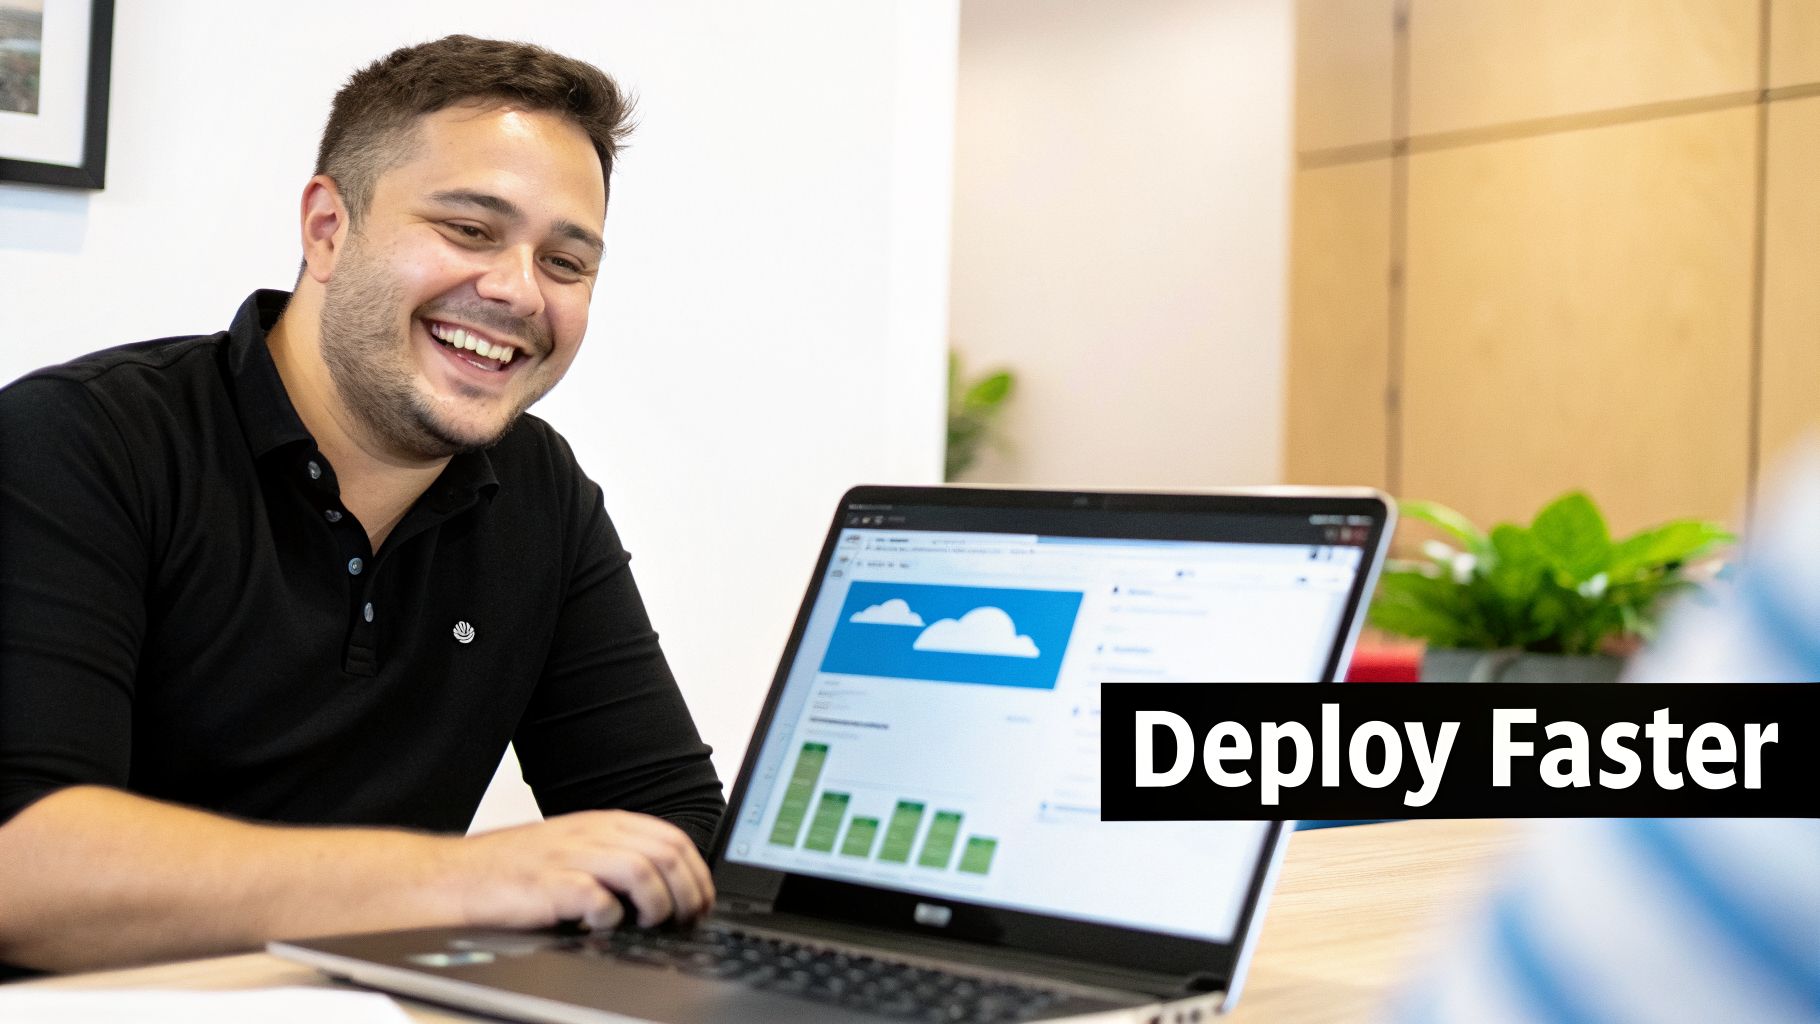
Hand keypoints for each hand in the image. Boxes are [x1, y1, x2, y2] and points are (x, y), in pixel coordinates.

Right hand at [440, 811, 713, 930]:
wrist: (456, 876)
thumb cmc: (514, 869)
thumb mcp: (573, 849)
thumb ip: (615, 856)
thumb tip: (667, 887)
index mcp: (603, 824)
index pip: (672, 839)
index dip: (697, 874)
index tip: (702, 902)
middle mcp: (592, 835)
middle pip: (666, 853)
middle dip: (689, 891)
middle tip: (687, 920)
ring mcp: (570, 857)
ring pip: (643, 870)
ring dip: (659, 903)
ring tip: (652, 923)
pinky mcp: (549, 885)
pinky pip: (598, 898)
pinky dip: (611, 917)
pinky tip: (603, 926)